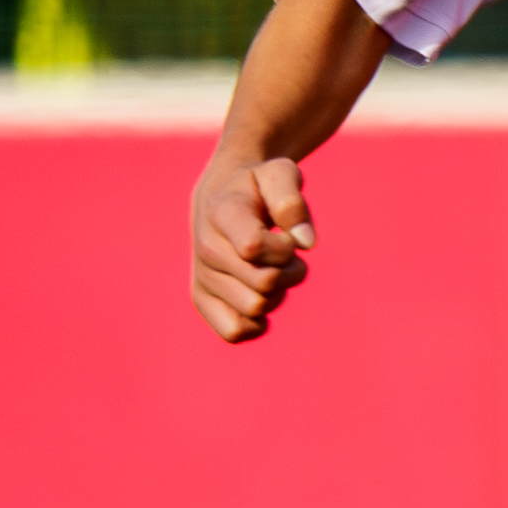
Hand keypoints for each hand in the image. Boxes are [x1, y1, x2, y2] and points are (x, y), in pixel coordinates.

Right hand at [190, 149, 315, 341]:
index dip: (284, 247)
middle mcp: (206, 248)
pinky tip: (261, 296)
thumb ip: (293, 202)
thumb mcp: (279, 175)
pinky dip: (257, 321)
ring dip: (277, 293)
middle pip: (265, 282)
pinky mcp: (201, 301)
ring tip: (271, 270)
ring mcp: (201, 277)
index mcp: (222, 214)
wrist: (219, 198)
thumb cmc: (256, 186)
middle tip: (287, 254)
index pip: (254, 247)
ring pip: (256, 307)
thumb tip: (306, 243)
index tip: (286, 235)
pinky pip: (234, 332)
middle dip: (291, 269)